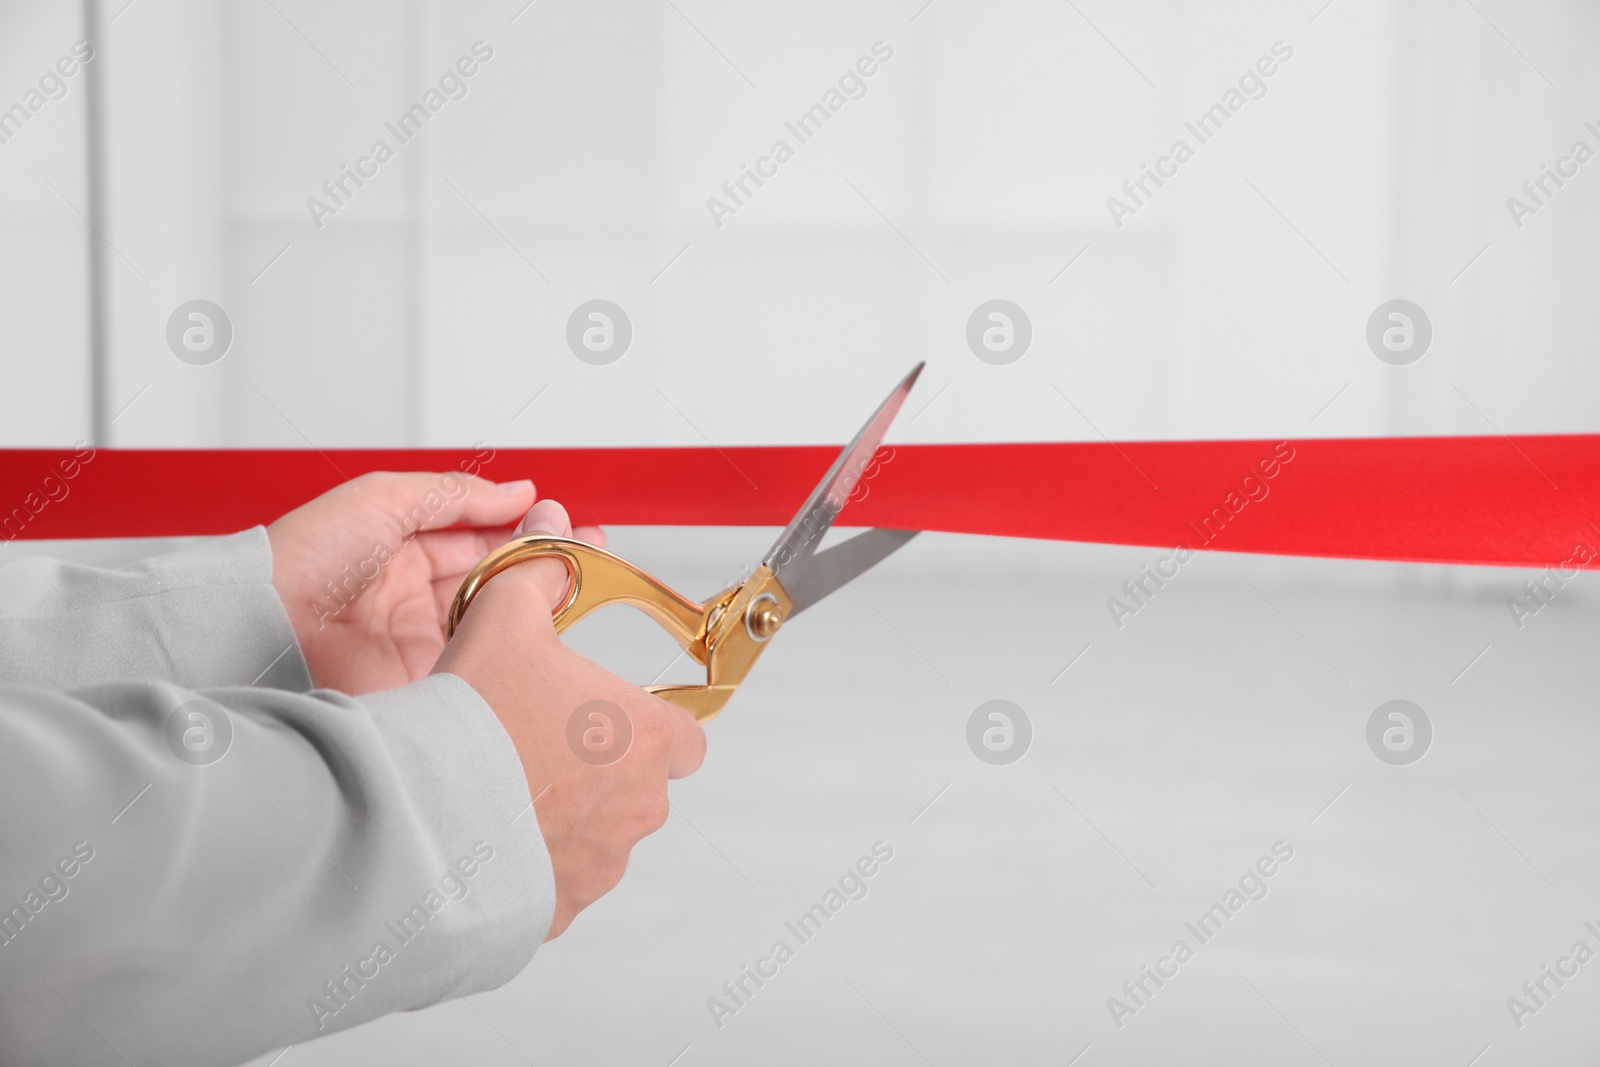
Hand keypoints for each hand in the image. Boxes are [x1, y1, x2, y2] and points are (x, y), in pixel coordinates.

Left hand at [267, 471, 604, 693]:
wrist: (265, 626)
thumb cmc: (303, 558)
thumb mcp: (385, 498)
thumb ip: (457, 495)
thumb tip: (519, 492)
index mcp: (403, 551)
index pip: (480, 539)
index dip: (523, 530)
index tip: (566, 525)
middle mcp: (415, 598)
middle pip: (495, 581)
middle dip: (543, 566)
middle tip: (587, 555)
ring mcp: (420, 642)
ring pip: (495, 622)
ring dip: (535, 605)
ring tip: (574, 586)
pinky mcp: (422, 683)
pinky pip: (477, 666)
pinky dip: (509, 650)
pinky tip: (538, 633)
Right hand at [434, 499, 706, 938]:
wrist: (421, 813)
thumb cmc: (473, 721)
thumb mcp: (504, 618)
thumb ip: (538, 576)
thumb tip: (553, 534)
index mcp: (644, 736)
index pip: (687, 739)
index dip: (652, 728)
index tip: (615, 722)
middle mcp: (637, 804)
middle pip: (640, 788)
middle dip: (599, 772)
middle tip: (540, 748)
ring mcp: (602, 862)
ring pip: (599, 839)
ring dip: (564, 820)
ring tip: (503, 791)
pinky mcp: (560, 908)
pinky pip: (556, 885)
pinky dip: (531, 866)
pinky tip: (487, 838)